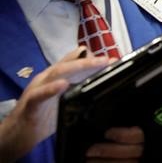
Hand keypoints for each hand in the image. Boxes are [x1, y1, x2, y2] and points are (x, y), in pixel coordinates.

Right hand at [0, 47, 109, 161]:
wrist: (17, 134)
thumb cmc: (42, 116)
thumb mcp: (64, 100)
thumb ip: (78, 89)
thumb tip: (100, 84)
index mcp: (56, 77)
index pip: (75, 62)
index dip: (93, 59)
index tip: (113, 59)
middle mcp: (47, 78)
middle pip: (69, 64)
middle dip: (89, 61)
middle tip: (107, 60)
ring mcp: (37, 88)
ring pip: (56, 72)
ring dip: (77, 67)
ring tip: (93, 64)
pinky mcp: (30, 103)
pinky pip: (39, 94)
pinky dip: (51, 89)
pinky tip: (63, 85)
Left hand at [85, 62, 161, 160]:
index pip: (145, 133)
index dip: (126, 135)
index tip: (109, 131)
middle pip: (133, 150)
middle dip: (111, 151)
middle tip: (91, 148)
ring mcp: (159, 147)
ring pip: (131, 158)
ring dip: (111, 160)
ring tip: (91, 157)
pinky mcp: (156, 150)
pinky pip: (135, 160)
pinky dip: (119, 162)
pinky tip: (104, 161)